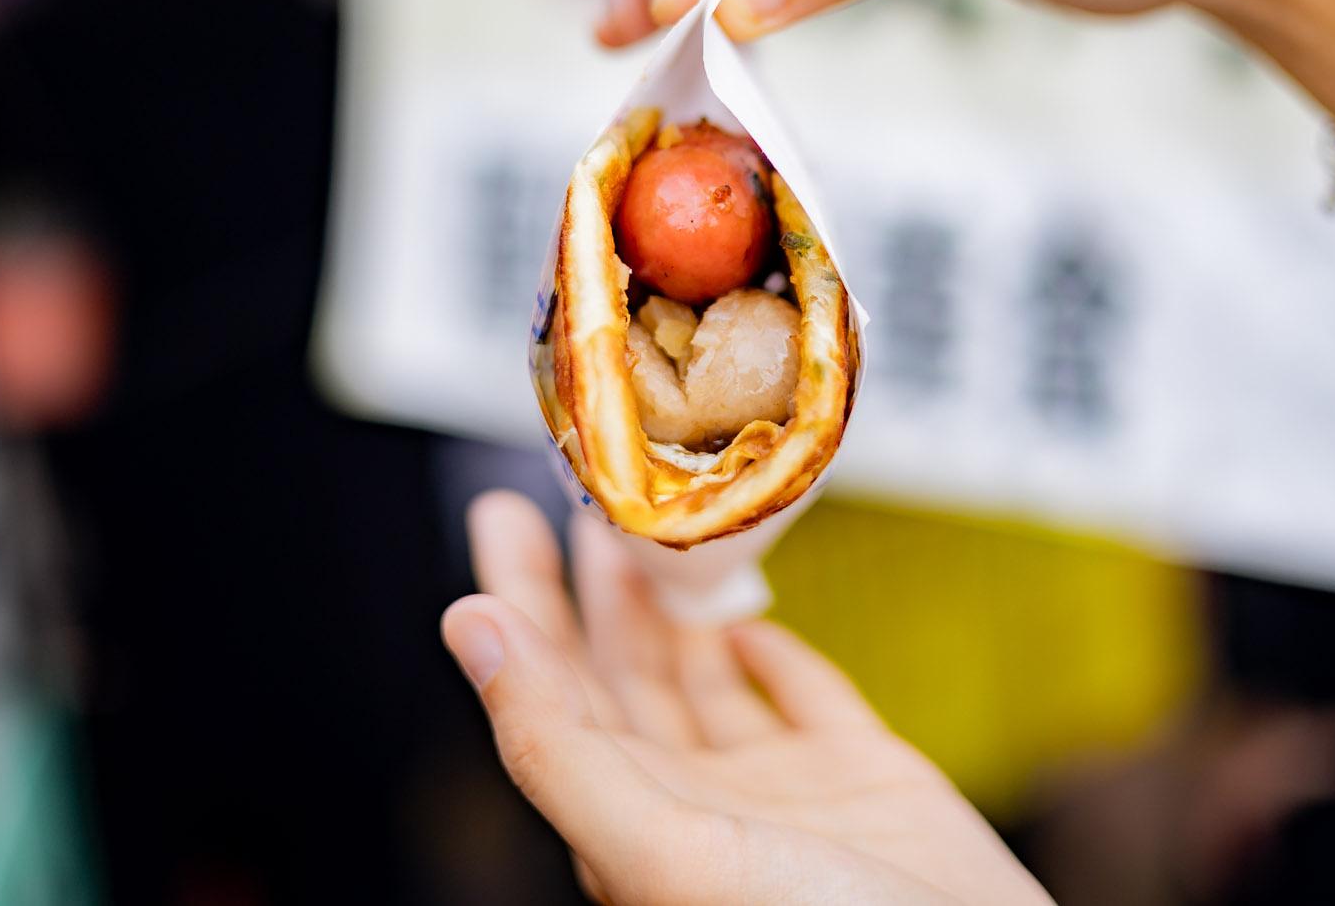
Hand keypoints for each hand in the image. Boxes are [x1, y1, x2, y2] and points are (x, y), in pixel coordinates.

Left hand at [440, 491, 1052, 904]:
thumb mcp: (662, 850)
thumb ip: (557, 746)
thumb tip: (469, 628)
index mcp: (631, 829)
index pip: (552, 693)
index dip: (522, 602)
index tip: (501, 514)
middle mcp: (696, 809)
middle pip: (623, 675)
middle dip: (592, 582)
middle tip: (578, 484)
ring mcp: (781, 797)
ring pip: (707, 679)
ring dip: (675, 599)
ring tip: (653, 518)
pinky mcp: (865, 785)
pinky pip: (806, 703)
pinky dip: (775, 653)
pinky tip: (751, 612)